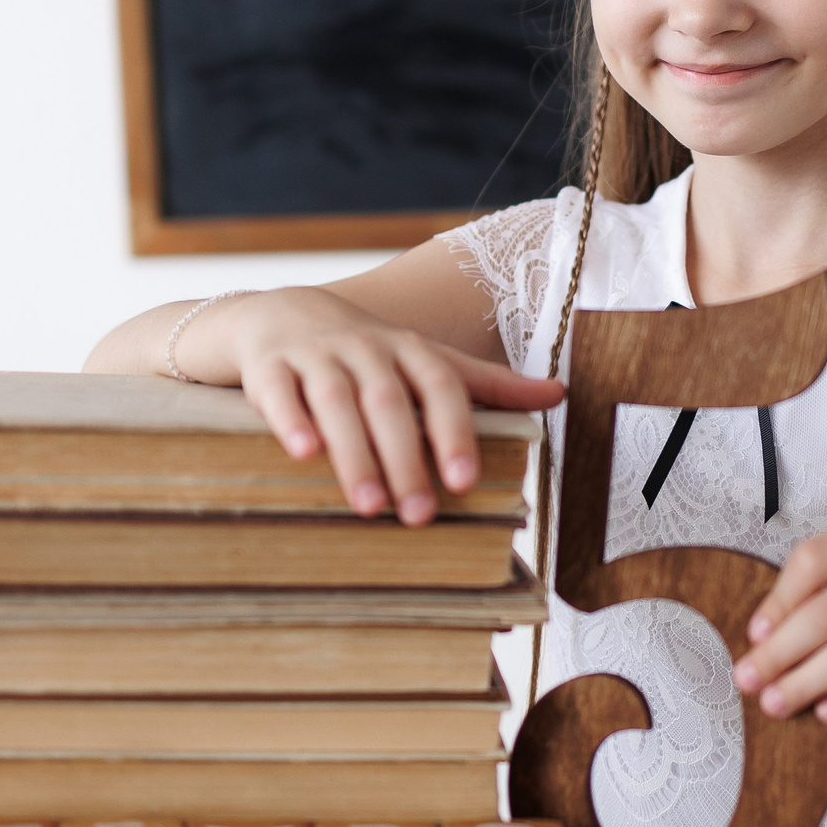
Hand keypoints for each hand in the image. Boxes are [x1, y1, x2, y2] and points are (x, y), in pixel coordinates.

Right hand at [194, 288, 564, 524]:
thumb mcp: (425, 360)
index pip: (440, 385)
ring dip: (354, 453)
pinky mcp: (268, 366)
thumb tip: (558, 394)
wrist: (277, 312)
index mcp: (409, 349)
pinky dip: (289, 420)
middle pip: (390, 402)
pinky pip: (279, 391)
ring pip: (336, 401)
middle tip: (418, 515)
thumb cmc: (365, 352)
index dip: (454, 431)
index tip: (464, 481)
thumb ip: (488, 384)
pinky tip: (301, 453)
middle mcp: (365, 347)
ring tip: (368, 505)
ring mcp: (314, 353)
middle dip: (406, 459)